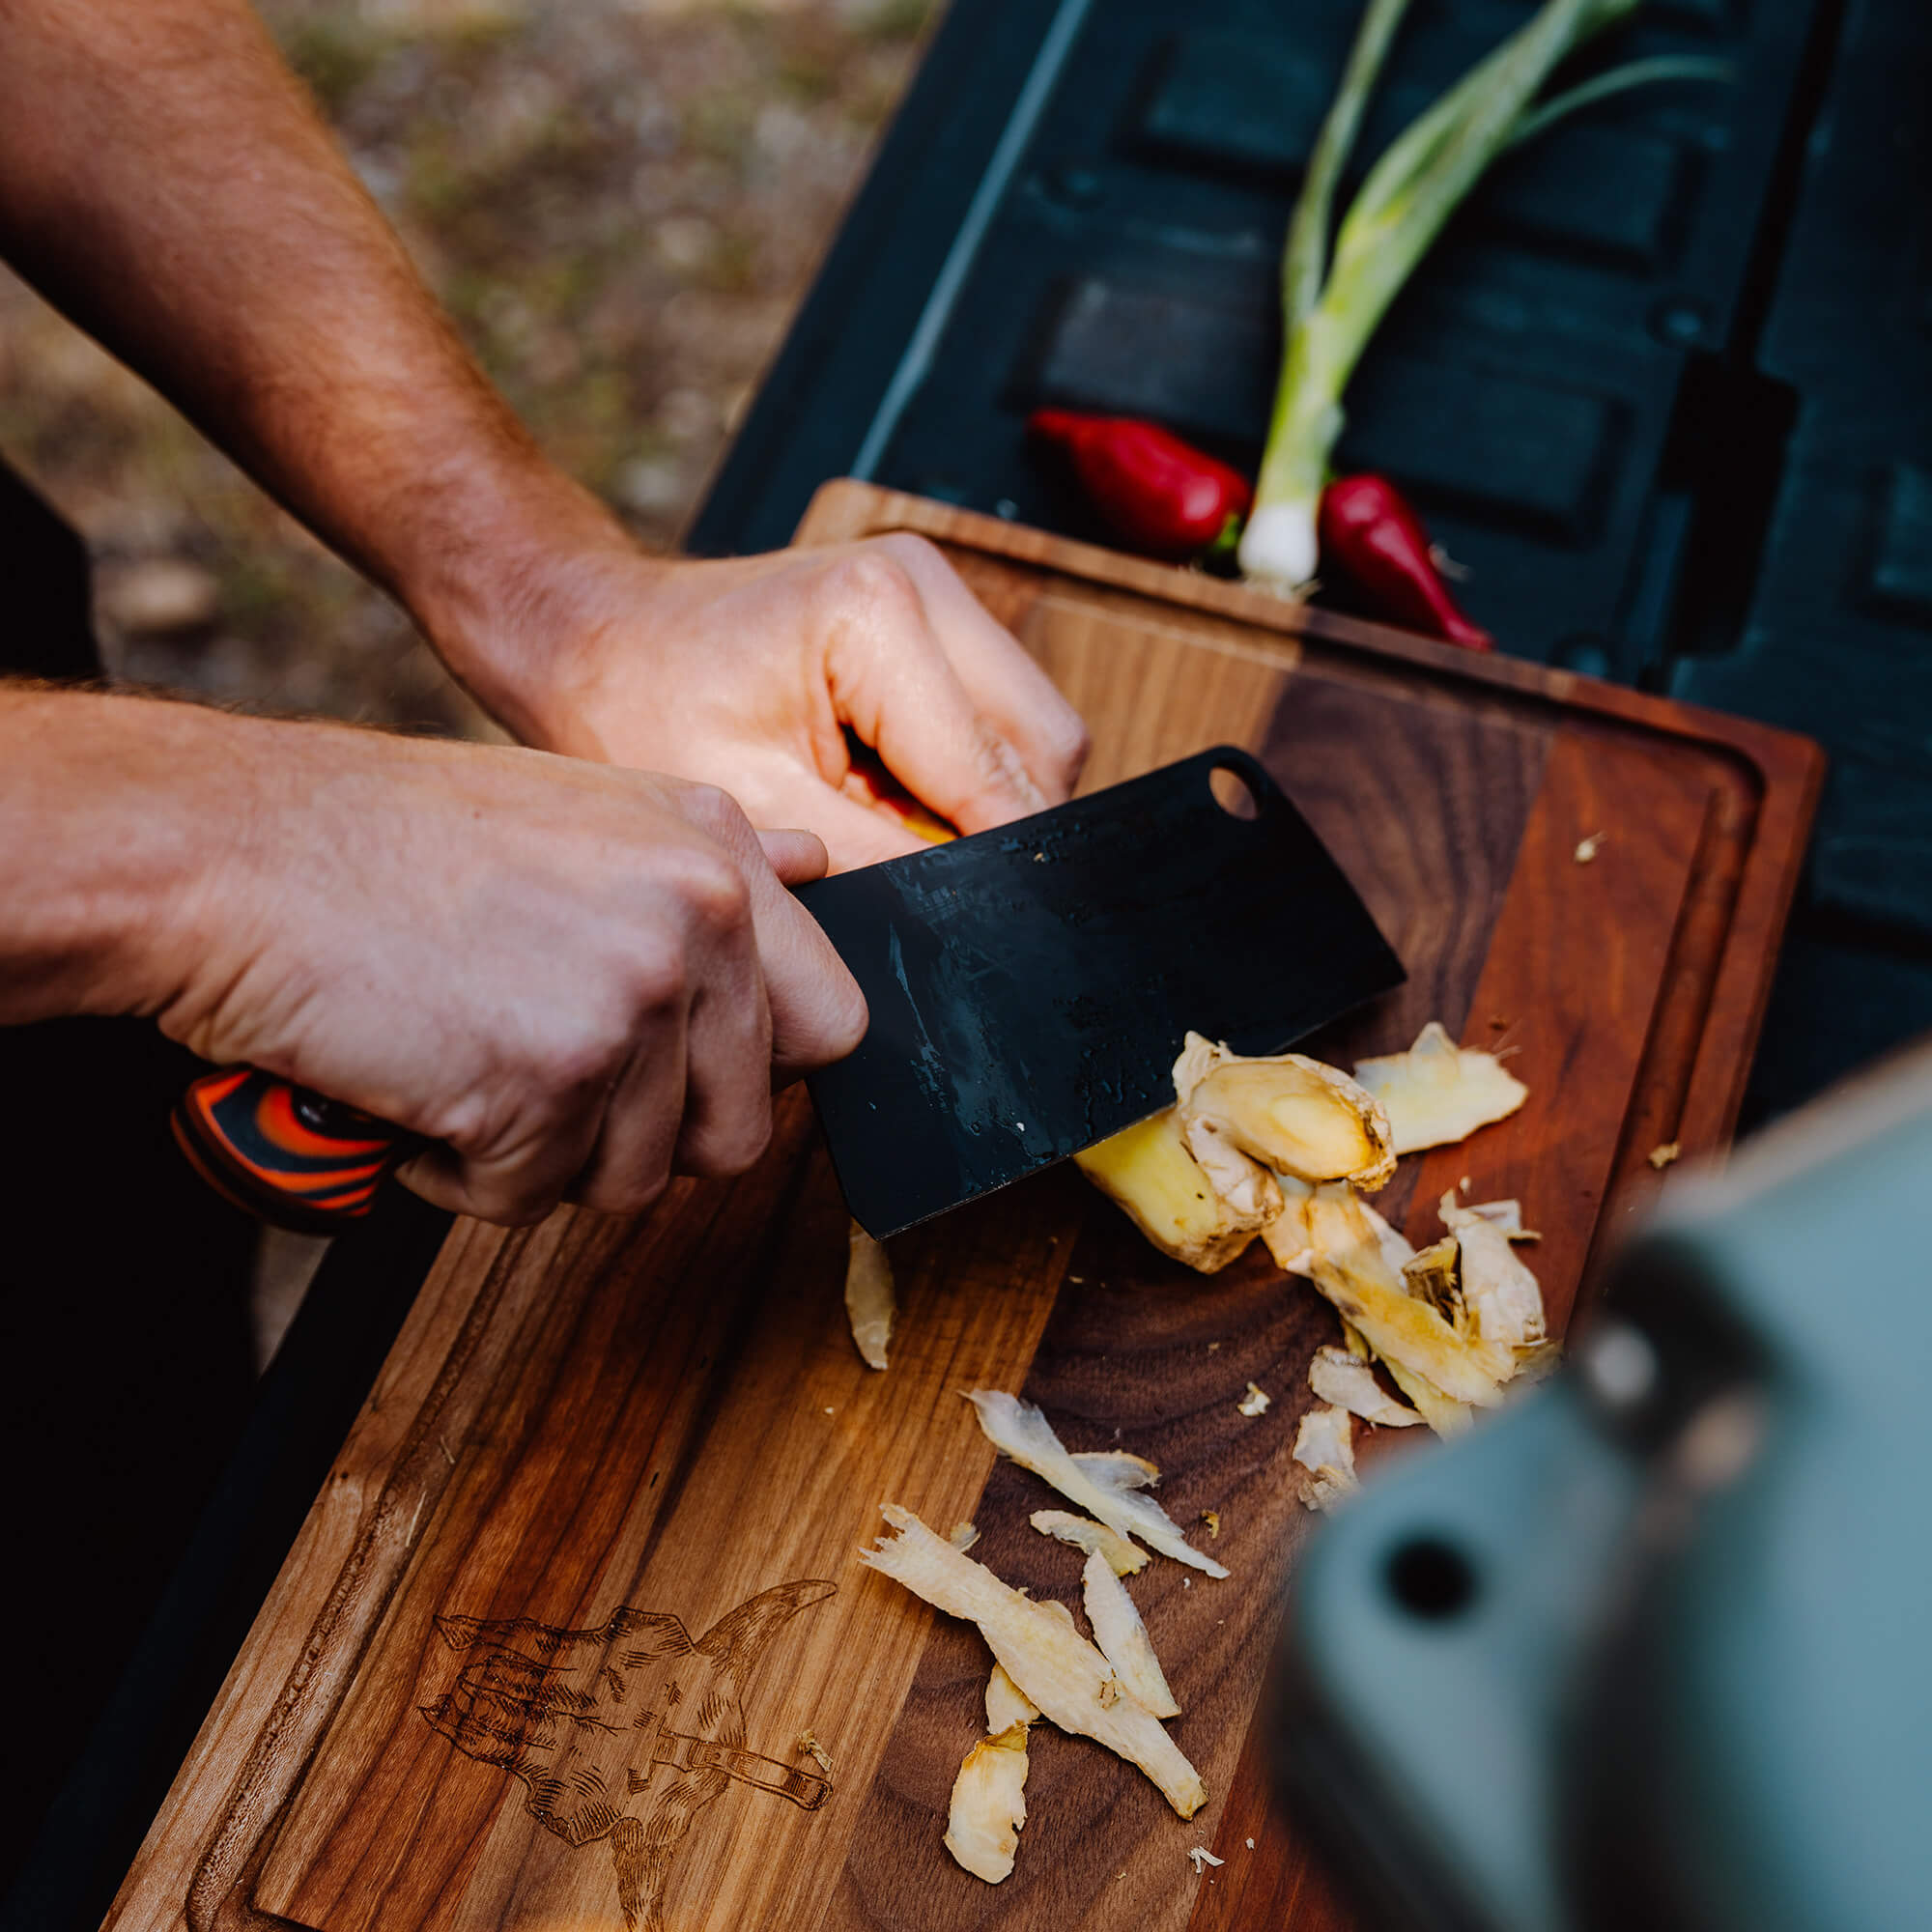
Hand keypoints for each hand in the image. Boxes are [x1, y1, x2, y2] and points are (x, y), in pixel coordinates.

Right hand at [50, 700, 866, 1224]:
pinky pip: (533, 1198)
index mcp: (719, 852)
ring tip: (466, 1070)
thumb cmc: (389, 843)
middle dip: (644, 1139)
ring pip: (637, 1179)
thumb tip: (817, 865)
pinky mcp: (549, 1078)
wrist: (233, 852)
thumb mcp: (586, 810)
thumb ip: (713, 855)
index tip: (681, 1077)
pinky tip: (417, 1095)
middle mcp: (701, 915)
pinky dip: (464, 1178)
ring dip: (545, 1159)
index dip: (758, 1078)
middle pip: (741, 1129)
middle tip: (545, 1085)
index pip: (833, 1023)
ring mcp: (632, 997)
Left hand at [458, 533, 1089, 869]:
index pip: (999, 774)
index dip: (994, 862)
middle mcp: (923, 580)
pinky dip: (954, 774)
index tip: (978, 930)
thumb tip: (970, 913)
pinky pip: (989, 718)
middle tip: (911, 876)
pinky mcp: (926, 612)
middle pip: (1042, 746)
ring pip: (1029, 734)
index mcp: (878, 613)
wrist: (586, 639)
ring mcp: (932, 586)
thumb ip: (881, 861)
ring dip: (977, 800)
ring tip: (881, 827)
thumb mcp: (755, 814)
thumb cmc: (635, 713)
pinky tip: (881, 793)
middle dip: (995, 827)